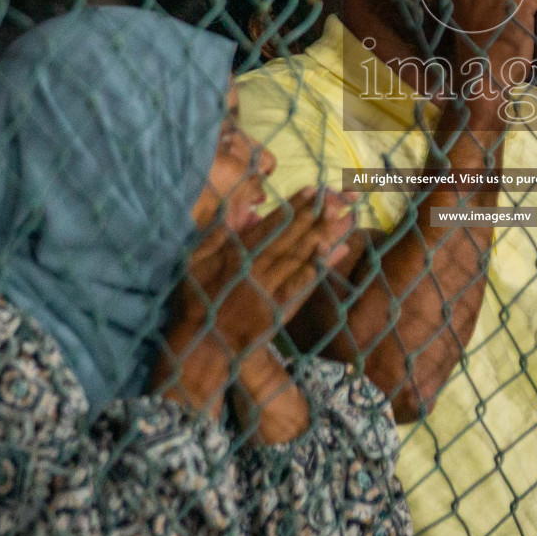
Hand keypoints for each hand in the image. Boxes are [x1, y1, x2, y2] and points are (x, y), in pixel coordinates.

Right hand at [180, 186, 356, 355]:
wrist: (203, 345)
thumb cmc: (197, 301)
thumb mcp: (194, 263)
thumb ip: (212, 238)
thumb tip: (230, 215)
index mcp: (238, 255)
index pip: (271, 226)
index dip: (293, 208)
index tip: (312, 191)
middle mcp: (258, 270)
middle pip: (291, 239)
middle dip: (314, 217)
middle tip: (337, 198)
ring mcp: (271, 291)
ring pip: (300, 259)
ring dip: (322, 238)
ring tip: (343, 220)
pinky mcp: (279, 311)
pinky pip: (301, 287)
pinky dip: (316, 270)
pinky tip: (333, 254)